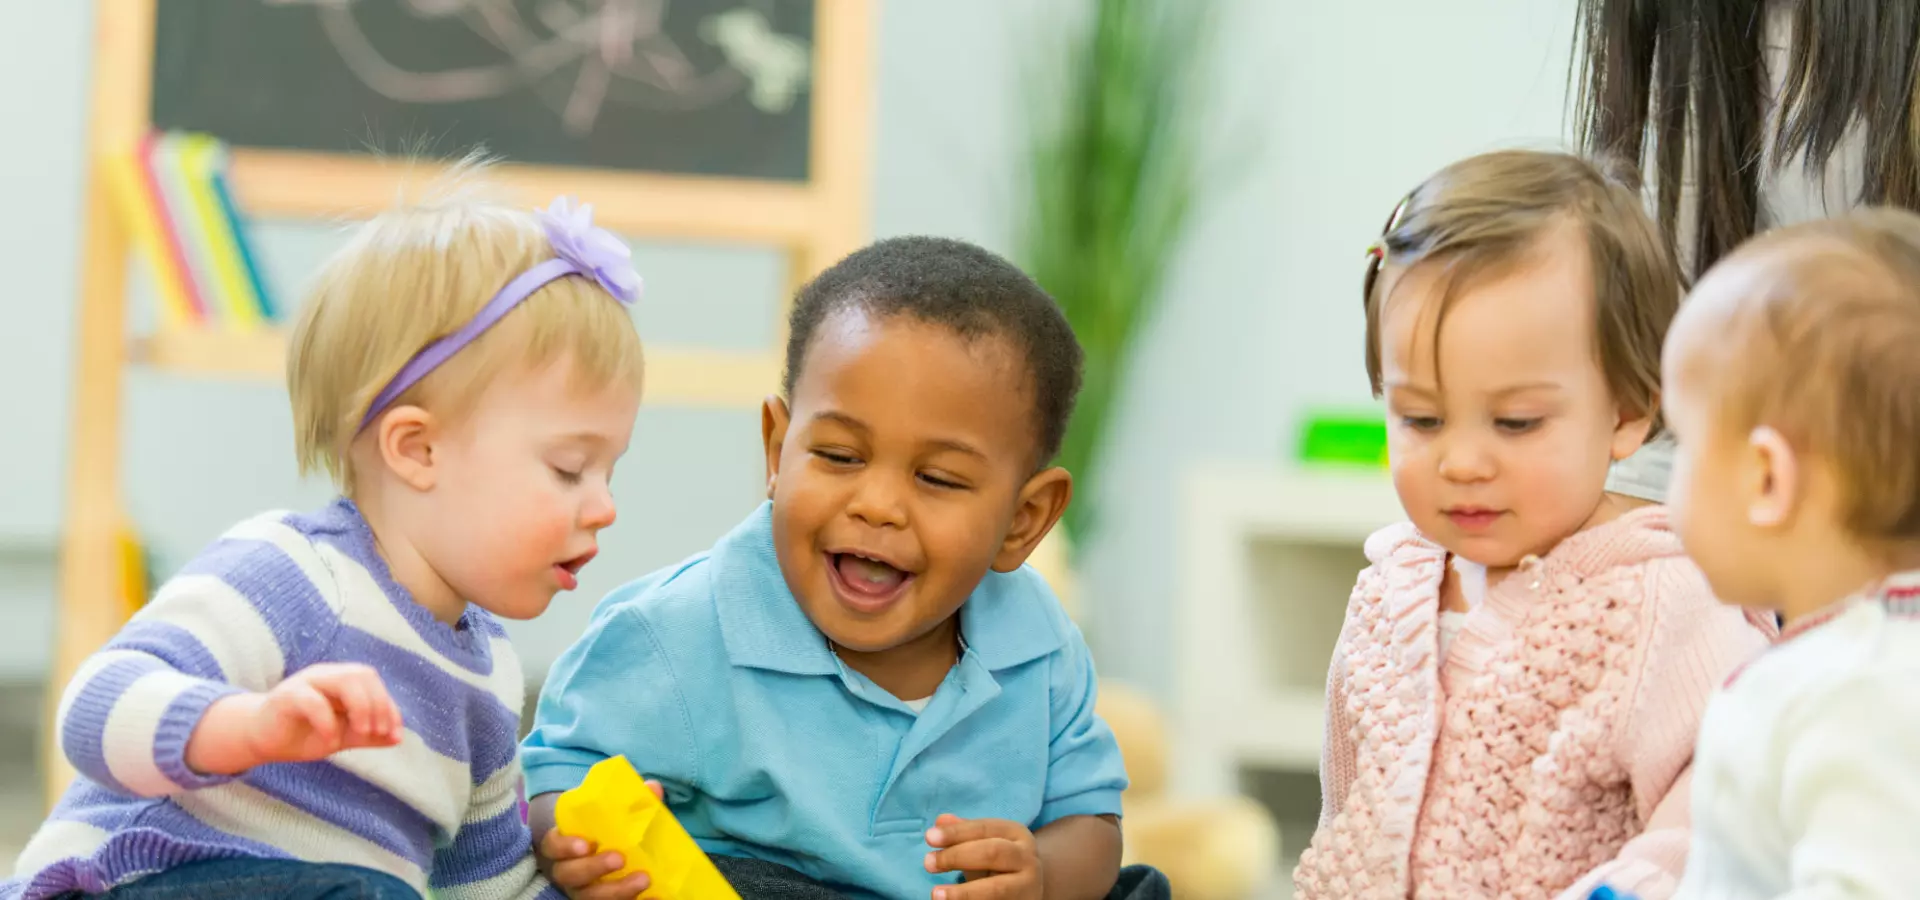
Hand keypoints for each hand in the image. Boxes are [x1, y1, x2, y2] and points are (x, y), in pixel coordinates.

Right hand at [186, 663, 402, 774]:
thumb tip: (397, 738)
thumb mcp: (341, 735)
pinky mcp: (285, 697)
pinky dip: (327, 721)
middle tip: (376, 733)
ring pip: (344, 679)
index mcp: (341, 680)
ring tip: (362, 732)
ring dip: (361, 707)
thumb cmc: (302, 734)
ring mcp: (305, 682)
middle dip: (377, 704)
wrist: (261, 741)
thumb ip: (367, 735)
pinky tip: (331, 741)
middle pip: (362, 674)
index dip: (389, 707)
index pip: (373, 682)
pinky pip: (312, 701)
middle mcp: (325, 675)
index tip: (394, 735)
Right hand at [538, 780, 664, 899]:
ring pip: (589, 897)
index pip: (552, 845)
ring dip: (617, 891)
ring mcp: (582, 891)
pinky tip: (655, 896)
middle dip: (593, 868)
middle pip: (569, 875)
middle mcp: (568, 871)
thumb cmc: (604, 832)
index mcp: (564, 844)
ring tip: (644, 879)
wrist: (606, 854)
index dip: (565, 846)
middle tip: (620, 859)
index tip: (586, 844)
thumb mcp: (611, 815)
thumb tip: (653, 788)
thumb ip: (630, 802)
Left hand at [924, 814, 1042, 899]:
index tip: (929, 837)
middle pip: (992, 853)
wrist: (1029, 890)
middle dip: (957, 856)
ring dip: (964, 893)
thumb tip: (940, 822)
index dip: (956, 832)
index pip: (984, 828)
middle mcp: (1027, 859)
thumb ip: (963, 833)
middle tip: (927, 863)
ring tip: (936, 894)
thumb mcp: (984, 843)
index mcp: (1017, 834)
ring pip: (996, 890)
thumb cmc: (999, 862)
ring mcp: (1027, 887)